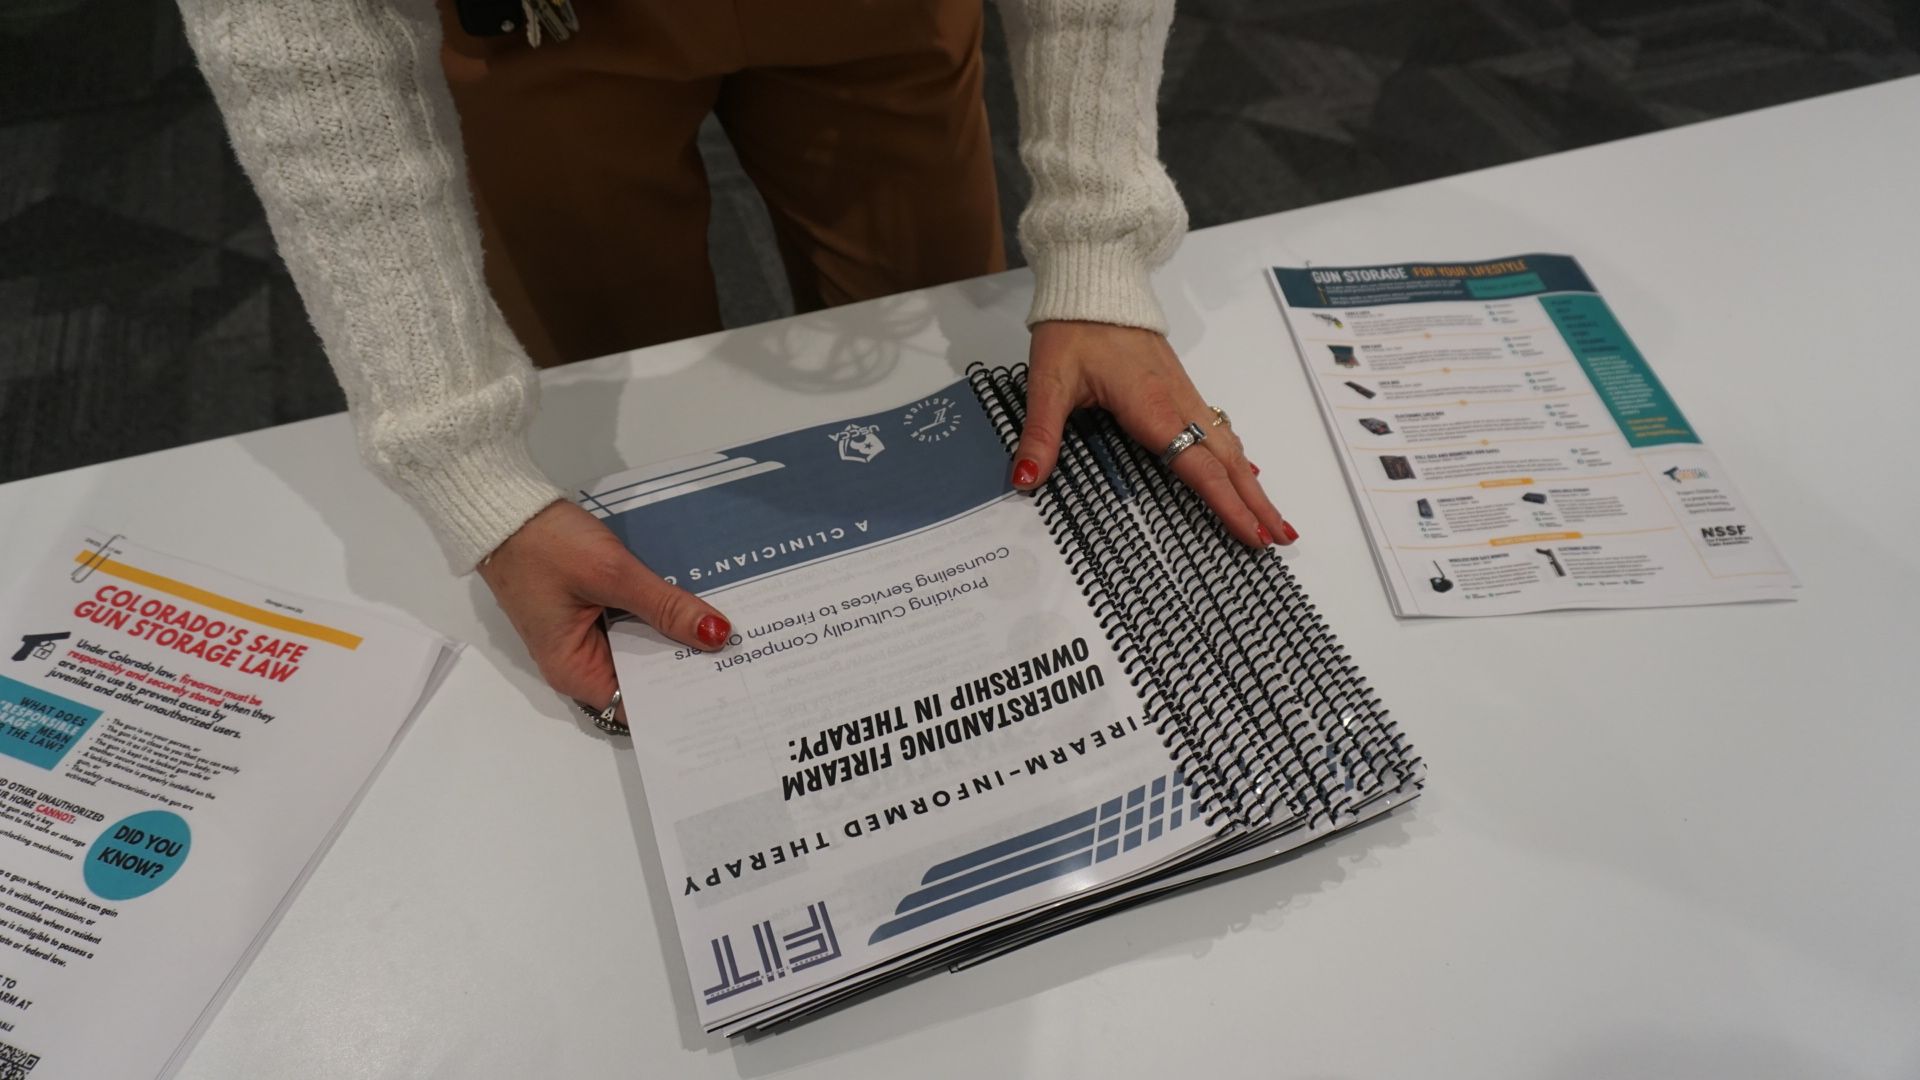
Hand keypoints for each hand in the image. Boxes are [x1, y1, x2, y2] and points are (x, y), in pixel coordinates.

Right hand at [477, 501, 730, 723]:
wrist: (505, 507)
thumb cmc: (545, 545)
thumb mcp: (611, 574)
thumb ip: (665, 606)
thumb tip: (717, 635)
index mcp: (575, 670)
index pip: (638, 706)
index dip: (679, 700)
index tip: (723, 692)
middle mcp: (580, 661)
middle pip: (644, 677)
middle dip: (686, 666)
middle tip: (742, 659)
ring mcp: (585, 634)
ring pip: (642, 647)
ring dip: (676, 639)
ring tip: (732, 637)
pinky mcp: (591, 609)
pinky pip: (633, 623)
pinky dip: (659, 616)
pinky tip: (696, 608)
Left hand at [1013, 321, 1297, 547]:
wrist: (1094, 283)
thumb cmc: (1073, 329)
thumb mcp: (1048, 382)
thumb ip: (1041, 435)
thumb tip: (1026, 480)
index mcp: (1152, 408)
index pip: (1198, 466)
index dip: (1227, 504)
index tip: (1253, 535)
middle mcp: (1178, 403)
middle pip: (1228, 461)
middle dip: (1256, 502)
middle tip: (1281, 538)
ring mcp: (1184, 394)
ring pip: (1229, 446)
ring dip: (1253, 483)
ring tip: (1273, 517)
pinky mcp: (1180, 387)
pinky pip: (1218, 429)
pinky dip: (1237, 458)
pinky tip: (1244, 471)